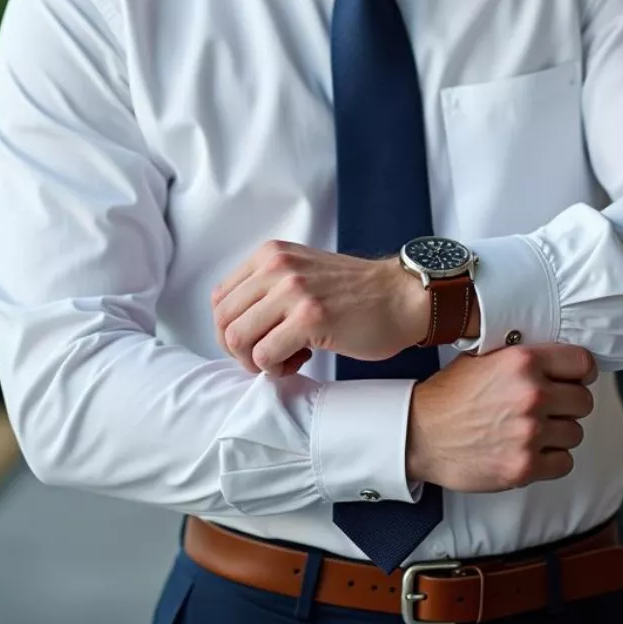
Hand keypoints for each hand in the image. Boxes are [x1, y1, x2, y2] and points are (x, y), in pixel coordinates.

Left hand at [211, 241, 427, 376]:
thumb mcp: (302, 273)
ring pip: (238, 339)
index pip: (220, 299)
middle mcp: (277, 266)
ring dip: (257, 361)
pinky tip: (302, 360)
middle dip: (239, 350)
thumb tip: (233, 328)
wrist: (401, 297)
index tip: (256, 342)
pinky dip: (277, 369)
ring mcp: (293, 290)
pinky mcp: (310, 317)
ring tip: (286, 359)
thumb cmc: (355, 294)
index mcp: (271, 254)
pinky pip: (265, 355)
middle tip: (269, 357)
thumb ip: (267, 289)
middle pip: (224, 321)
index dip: (231, 330)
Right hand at [406, 343, 597, 492]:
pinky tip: (530, 450)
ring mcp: (530, 433)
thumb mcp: (484, 357)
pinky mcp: (525, 466)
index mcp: (522, 362)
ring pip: (576, 433)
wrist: (421, 433)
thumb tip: (555, 359)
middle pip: (584, 401)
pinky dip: (551, 459)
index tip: (575, 379)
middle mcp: (531, 395)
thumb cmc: (449, 396)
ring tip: (531, 430)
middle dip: (568, 404)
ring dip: (558, 433)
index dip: (581, 372)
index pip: (582, 362)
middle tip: (547, 407)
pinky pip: (564, 462)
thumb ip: (522, 357)